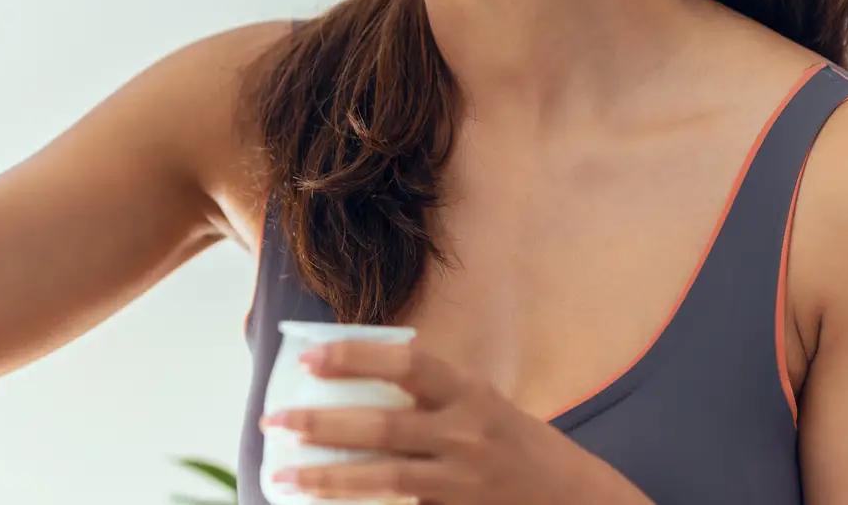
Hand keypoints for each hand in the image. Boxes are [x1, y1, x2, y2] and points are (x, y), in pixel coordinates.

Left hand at [263, 341, 651, 504]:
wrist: (574, 499)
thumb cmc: (516, 444)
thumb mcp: (482, 402)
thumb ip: (431, 393)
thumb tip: (356, 373)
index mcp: (470, 393)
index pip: (406, 364)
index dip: (355, 357)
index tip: (309, 359)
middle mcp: (466, 433)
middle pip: (381, 426)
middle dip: (320, 424)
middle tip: (273, 421)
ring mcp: (460, 481)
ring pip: (381, 479)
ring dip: (325, 478)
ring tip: (281, 474)